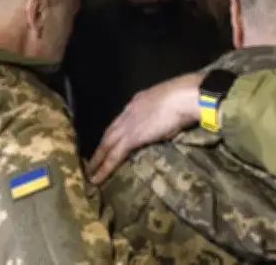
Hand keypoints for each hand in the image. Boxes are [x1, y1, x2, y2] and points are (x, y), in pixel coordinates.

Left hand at [89, 72, 204, 183]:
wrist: (184, 96)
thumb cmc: (185, 98)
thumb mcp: (169, 103)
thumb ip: (163, 114)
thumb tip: (165, 125)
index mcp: (138, 102)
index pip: (121, 120)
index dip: (114, 133)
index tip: (109, 144)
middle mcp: (128, 112)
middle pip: (109, 132)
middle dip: (100, 148)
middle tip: (91, 162)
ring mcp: (128, 125)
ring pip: (107, 145)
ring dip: (97, 160)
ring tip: (90, 173)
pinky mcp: (131, 138)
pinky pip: (114, 156)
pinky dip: (104, 168)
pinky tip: (97, 178)